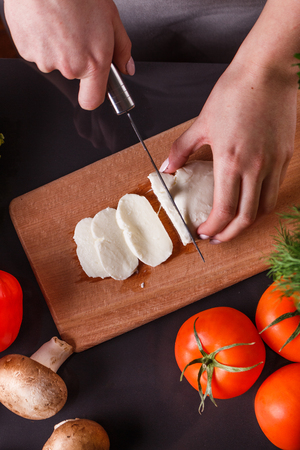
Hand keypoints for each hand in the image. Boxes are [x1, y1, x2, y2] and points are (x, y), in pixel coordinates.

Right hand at [4, 0, 133, 109]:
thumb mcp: (111, 18)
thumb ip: (122, 49)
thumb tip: (127, 67)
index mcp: (93, 63)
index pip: (92, 101)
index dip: (94, 95)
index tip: (95, 87)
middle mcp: (69, 67)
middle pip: (73, 74)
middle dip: (77, 57)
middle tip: (78, 31)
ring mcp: (45, 60)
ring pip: (54, 61)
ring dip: (57, 47)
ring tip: (60, 22)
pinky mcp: (26, 50)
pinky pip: (36, 51)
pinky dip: (40, 39)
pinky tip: (45, 21)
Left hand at [162, 60, 297, 242]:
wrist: (268, 70)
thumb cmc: (234, 92)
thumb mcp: (201, 123)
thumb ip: (182, 149)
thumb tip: (168, 168)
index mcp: (231, 162)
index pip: (224, 211)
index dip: (213, 228)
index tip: (202, 231)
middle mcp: (255, 168)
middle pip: (246, 218)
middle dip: (229, 234)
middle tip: (217, 237)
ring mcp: (274, 163)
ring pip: (264, 207)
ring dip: (248, 221)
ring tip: (233, 223)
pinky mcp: (285, 156)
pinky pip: (274, 188)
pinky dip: (261, 201)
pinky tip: (249, 198)